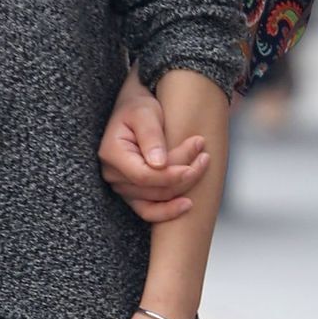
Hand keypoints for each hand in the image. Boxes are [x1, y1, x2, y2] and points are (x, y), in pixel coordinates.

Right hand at [98, 70, 211, 223]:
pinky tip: (188, 204)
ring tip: (201, 166)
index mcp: (112, 154)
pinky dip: (168, 210)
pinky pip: (149, 211)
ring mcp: (122, 186)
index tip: (193, 166)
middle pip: (153, 190)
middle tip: (205, 157)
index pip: (144, 176)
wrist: (135, 110)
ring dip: (182, 188)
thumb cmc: (139, 107)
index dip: (171, 176)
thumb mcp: (145, 113)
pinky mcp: (132, 192)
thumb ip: (151, 137)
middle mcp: (113, 175)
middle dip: (183, 177)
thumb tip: (158, 164)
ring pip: (155, 200)